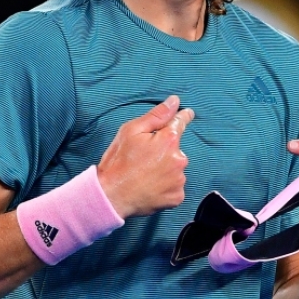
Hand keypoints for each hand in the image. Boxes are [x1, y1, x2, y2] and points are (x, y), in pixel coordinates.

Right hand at [97, 95, 193, 218]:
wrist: (111, 196)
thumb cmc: (118, 162)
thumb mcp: (131, 131)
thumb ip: (156, 115)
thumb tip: (174, 101)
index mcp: (169, 140)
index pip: (180, 123)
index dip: (182, 117)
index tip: (187, 114)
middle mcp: (179, 159)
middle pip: (176, 149)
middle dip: (164, 150)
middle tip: (144, 159)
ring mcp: (179, 180)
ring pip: (175, 169)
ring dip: (165, 169)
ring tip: (144, 174)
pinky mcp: (177, 196)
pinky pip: (174, 186)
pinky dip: (165, 186)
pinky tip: (150, 186)